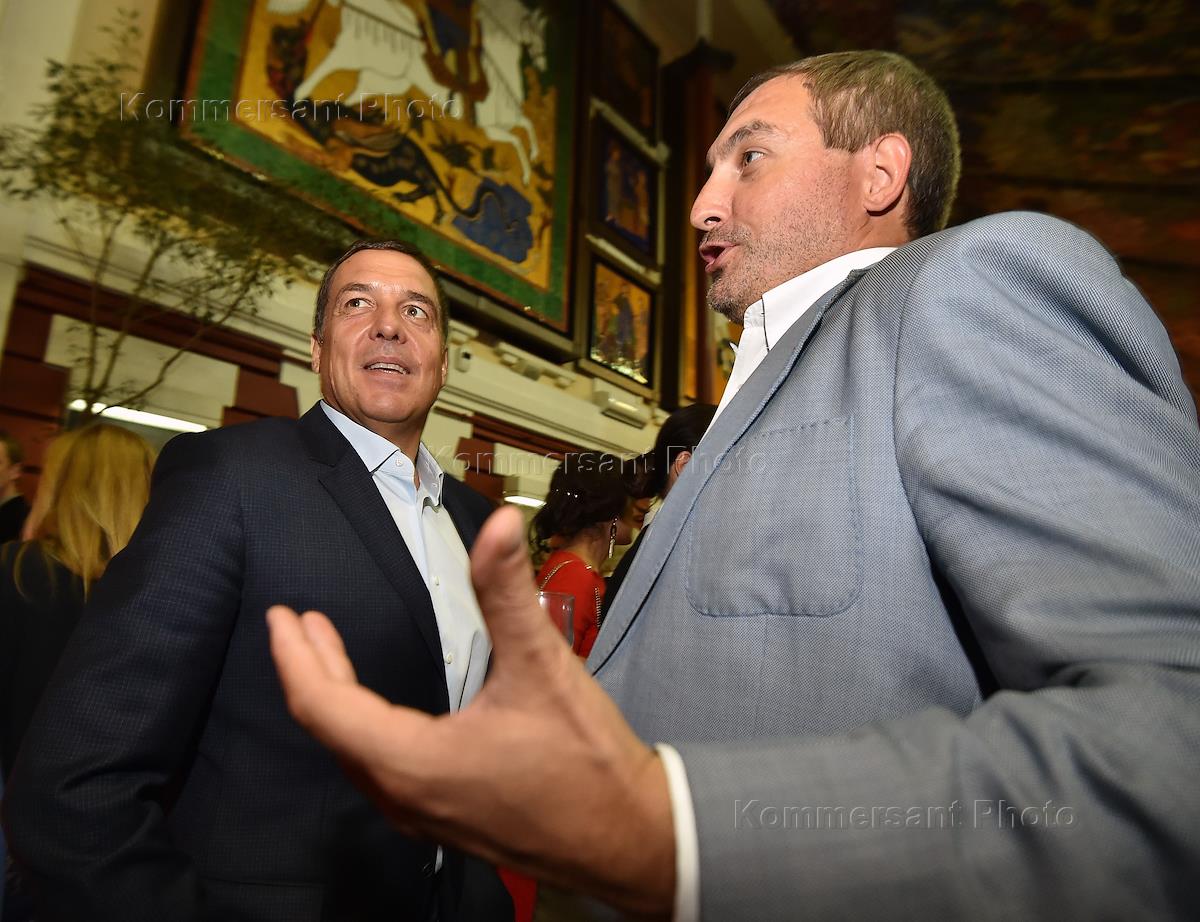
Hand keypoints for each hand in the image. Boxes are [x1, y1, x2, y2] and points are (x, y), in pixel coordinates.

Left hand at [267, 505, 674, 916]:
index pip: (324, 706)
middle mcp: (404, 797)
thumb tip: (499, 523)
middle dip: (310, 669)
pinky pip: (380, 771)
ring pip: (355, 753)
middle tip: (297, 624)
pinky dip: (364, 728)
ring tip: (328, 653)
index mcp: (414, 761)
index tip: (282, 616)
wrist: (631, 839)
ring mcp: (422, 815)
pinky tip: (380, 708)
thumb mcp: (543, 667)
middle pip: (332, 729)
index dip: (296, 657)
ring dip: (336, 699)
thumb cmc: (586, 761)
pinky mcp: (443, 820)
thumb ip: (509, 592)